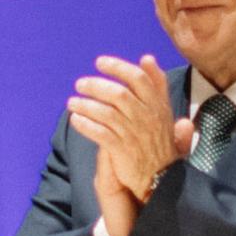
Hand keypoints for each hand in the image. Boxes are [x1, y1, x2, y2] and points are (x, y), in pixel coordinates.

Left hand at [67, 55, 178, 235]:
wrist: (160, 177)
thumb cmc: (158, 140)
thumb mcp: (163, 109)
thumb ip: (156, 84)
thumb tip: (147, 58)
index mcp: (157, 105)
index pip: (139, 79)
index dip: (118, 67)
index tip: (100, 62)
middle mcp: (146, 117)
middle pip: (119, 94)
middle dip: (96, 86)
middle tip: (80, 83)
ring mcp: (134, 134)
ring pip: (106, 113)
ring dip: (86, 105)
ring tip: (72, 102)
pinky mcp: (122, 150)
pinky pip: (100, 134)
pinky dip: (86, 125)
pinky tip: (75, 120)